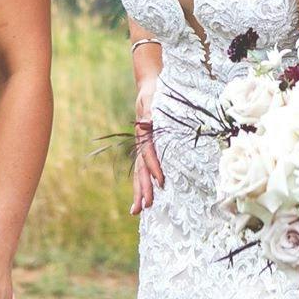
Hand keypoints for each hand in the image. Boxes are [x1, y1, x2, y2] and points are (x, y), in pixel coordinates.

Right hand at [129, 77, 165, 214]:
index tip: (161, 182)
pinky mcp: (147, 149)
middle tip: (144, 207)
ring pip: (139, 173)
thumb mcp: (152, 98)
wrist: (149, 86)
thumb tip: (146, 123)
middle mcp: (141, 143)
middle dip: (142, 189)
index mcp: (144, 133)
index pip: (148, 154)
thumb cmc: (155, 92)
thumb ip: (150, 111)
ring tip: (137, 211)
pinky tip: (143, 199)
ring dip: (139, 192)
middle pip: (140, 169)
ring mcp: (142, 147)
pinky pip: (143, 169)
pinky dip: (143, 184)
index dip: (154, 167)